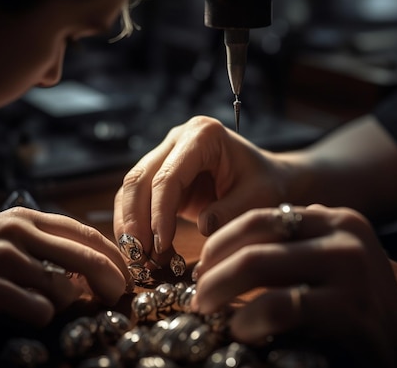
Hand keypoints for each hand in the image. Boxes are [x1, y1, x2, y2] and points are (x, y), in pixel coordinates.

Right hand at [0, 207, 130, 325]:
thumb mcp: (9, 235)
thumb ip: (47, 244)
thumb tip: (91, 264)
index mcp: (29, 217)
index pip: (85, 233)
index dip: (113, 254)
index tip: (128, 271)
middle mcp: (20, 231)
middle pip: (85, 257)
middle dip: (110, 279)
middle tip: (120, 295)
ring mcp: (4, 257)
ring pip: (63, 287)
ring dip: (66, 303)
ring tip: (48, 303)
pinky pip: (37, 307)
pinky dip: (41, 315)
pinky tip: (28, 312)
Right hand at [114, 115, 287, 263]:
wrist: (267, 179)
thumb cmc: (266, 184)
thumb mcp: (258, 197)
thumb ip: (231, 211)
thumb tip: (203, 228)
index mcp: (203, 135)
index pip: (168, 176)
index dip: (160, 212)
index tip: (162, 245)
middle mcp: (177, 139)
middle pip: (139, 179)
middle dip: (135, 221)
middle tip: (140, 258)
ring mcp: (165, 154)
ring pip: (130, 189)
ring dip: (130, 226)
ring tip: (138, 260)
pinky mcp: (158, 175)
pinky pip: (134, 199)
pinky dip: (133, 225)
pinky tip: (140, 251)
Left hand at [190, 204, 396, 366]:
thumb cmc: (353, 304)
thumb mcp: (326, 262)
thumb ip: (288, 248)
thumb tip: (218, 253)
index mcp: (334, 219)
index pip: (261, 216)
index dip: (221, 241)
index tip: (201, 266)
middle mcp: (343, 235)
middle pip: (255, 237)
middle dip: (213, 266)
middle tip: (196, 292)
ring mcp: (349, 268)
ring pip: (260, 264)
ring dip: (220, 288)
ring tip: (205, 308)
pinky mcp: (348, 308)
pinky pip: (279, 305)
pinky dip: (248, 317)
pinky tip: (239, 329)